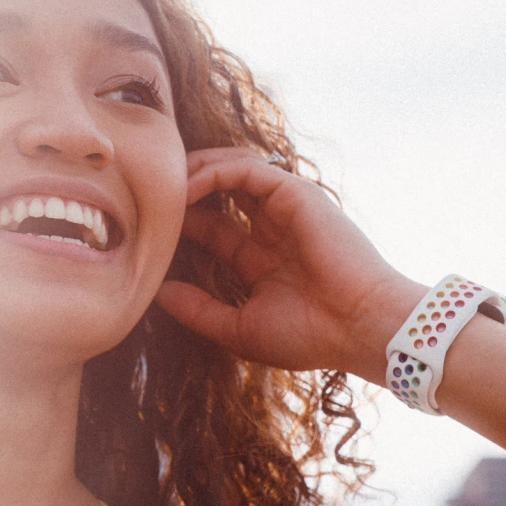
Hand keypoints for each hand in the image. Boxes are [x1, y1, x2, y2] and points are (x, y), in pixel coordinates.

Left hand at [154, 148, 425, 382]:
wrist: (359, 329)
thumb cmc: (309, 336)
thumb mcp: (238, 327)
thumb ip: (197, 309)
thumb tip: (157, 293)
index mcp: (261, 259)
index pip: (212, 228)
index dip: (180, 223)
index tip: (146, 227)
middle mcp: (272, 228)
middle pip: (219, 190)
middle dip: (183, 186)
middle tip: (146, 192)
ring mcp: (285, 209)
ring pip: (231, 169)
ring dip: (194, 171)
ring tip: (161, 183)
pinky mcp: (295, 194)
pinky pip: (245, 169)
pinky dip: (212, 172)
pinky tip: (185, 189)